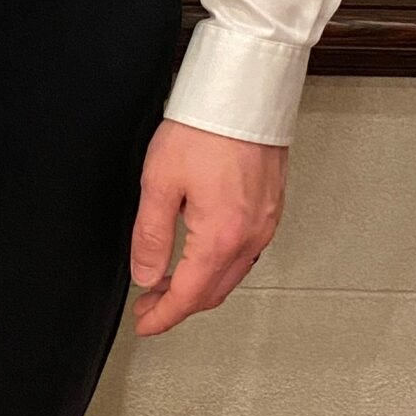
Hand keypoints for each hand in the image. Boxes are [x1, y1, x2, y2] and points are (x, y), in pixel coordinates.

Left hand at [130, 118, 286, 335]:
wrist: (244, 91)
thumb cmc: (205, 127)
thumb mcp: (159, 181)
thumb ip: (150, 235)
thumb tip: (145, 275)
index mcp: (222, 235)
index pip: (189, 295)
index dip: (163, 316)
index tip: (144, 324)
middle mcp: (251, 236)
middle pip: (213, 291)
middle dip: (179, 305)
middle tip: (149, 307)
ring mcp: (265, 223)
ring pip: (231, 275)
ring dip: (200, 287)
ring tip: (168, 285)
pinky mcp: (271, 208)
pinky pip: (246, 254)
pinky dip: (220, 267)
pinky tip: (201, 258)